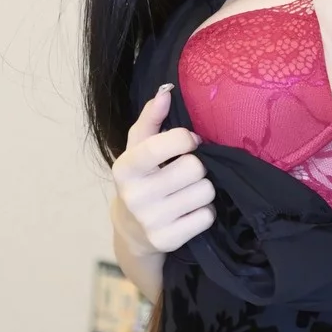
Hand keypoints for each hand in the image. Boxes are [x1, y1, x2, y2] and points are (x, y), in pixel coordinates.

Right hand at [111, 85, 214, 252]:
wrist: (131, 229)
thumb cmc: (141, 178)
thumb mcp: (138, 148)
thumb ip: (151, 118)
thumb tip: (166, 92)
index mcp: (125, 168)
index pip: (163, 144)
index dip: (185, 139)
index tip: (189, 142)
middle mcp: (135, 196)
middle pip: (194, 168)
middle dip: (197, 167)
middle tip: (187, 172)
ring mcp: (151, 221)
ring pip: (205, 192)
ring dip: (203, 189)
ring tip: (188, 192)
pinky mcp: (168, 240)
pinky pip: (207, 216)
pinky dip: (204, 212)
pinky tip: (189, 211)